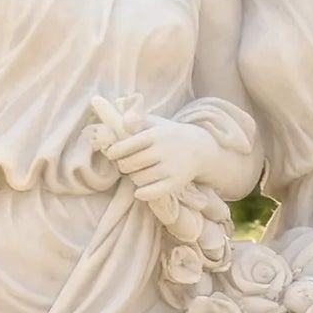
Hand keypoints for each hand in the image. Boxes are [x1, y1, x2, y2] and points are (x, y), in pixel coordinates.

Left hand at [102, 119, 216, 204]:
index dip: (114, 152)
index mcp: (155, 134)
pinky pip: (151, 193)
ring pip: (138, 179)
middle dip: (124, 165)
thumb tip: (124, 120)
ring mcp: (170, 167)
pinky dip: (142, 193)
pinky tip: (141, 191)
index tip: (112, 154)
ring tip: (141, 173)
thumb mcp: (155, 122)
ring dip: (135, 178)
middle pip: (129, 165)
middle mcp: (163, 150)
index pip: (126, 146)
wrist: (200, 149)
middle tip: (129, 164)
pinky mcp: (176, 183)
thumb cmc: (169, 136)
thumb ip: (137, 119)